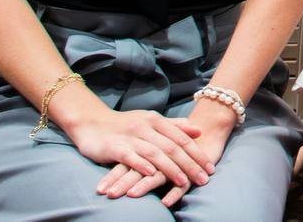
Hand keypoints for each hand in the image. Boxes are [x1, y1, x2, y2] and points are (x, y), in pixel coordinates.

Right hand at [62, 102, 212, 206]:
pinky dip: (142, 165)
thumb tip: (197, 129)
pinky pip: (131, 157)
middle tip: (203, 179)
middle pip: (172, 147)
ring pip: (155, 153)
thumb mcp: (150, 121)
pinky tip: (151, 174)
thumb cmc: (125, 124)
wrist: (92, 122)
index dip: (197, 153)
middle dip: (190, 164)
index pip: (182, 138)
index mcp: (156, 120)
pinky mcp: (115, 147)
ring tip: (184, 181)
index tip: (210, 167)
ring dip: (171, 168)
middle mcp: (146, 127)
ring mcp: (131, 137)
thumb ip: (173, 125)